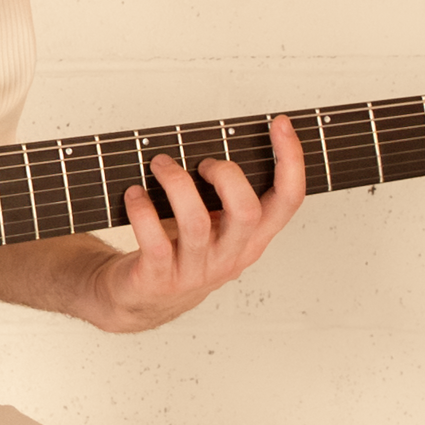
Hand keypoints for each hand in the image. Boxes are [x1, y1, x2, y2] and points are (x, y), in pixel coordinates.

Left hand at [83, 113, 306, 331]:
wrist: (140, 300)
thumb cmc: (179, 251)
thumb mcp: (216, 227)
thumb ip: (225, 193)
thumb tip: (220, 138)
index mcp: (252, 239)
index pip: (288, 201)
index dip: (290, 161)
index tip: (281, 124)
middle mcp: (230, 255)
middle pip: (247, 212)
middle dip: (225, 175)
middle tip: (202, 163)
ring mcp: (195, 270)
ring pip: (196, 223)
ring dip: (176, 183)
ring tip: (159, 164)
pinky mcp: (159, 278)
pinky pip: (154, 241)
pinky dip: (142, 210)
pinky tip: (134, 194)